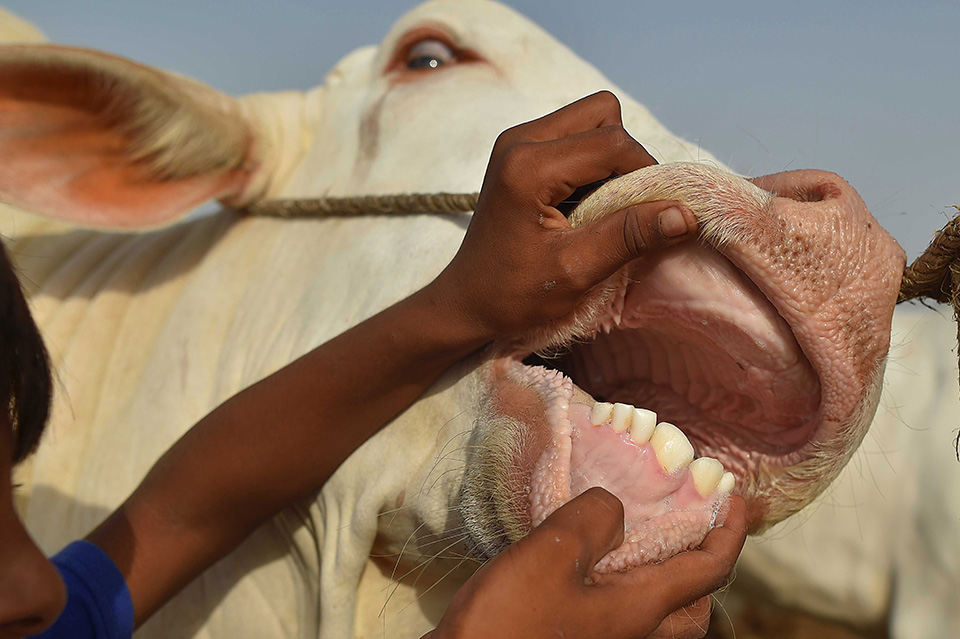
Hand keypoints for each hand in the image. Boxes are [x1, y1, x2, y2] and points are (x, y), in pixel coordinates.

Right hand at [424, 488, 746, 638]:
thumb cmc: (509, 621)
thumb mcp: (553, 555)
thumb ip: (594, 520)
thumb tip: (614, 508)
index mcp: (641, 612)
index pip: (709, 569)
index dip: (731, 530)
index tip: (736, 495)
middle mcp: (634, 636)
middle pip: (694, 607)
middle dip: (706, 566)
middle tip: (694, 526)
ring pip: (659, 618)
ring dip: (667, 580)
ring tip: (645, 542)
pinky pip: (623, 618)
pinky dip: (627, 588)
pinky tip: (593, 566)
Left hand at [430, 91, 697, 339]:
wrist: (465, 303)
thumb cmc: (513, 295)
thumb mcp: (576, 271)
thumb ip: (629, 236)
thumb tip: (687, 214)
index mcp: (528, 165)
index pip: (613, 143)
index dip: (646, 175)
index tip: (652, 216)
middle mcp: (519, 139)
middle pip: (604, 114)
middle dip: (626, 158)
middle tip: (621, 209)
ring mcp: (516, 141)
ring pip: (592, 120)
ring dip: (609, 160)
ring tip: (599, 210)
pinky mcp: (519, 151)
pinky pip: (574, 137)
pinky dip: (591, 165)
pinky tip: (581, 208)